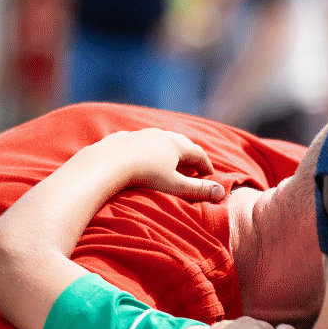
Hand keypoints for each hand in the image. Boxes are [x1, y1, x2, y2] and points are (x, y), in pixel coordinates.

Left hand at [88, 129, 225, 202]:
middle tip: (194, 168)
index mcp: (177, 145)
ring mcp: (141, 134)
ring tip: (169, 161)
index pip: (199, 154)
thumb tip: (222, 193)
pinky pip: (139, 142)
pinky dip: (147, 149)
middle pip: (182, 143)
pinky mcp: (122, 138)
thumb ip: (197, 190)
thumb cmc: (144, 176)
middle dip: (190, 155)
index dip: (207, 166)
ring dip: (168, 150)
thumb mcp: (174, 186)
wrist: (105, 164)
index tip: (210, 176)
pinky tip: (141, 156)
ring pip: (160, 140)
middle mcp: (161, 135)